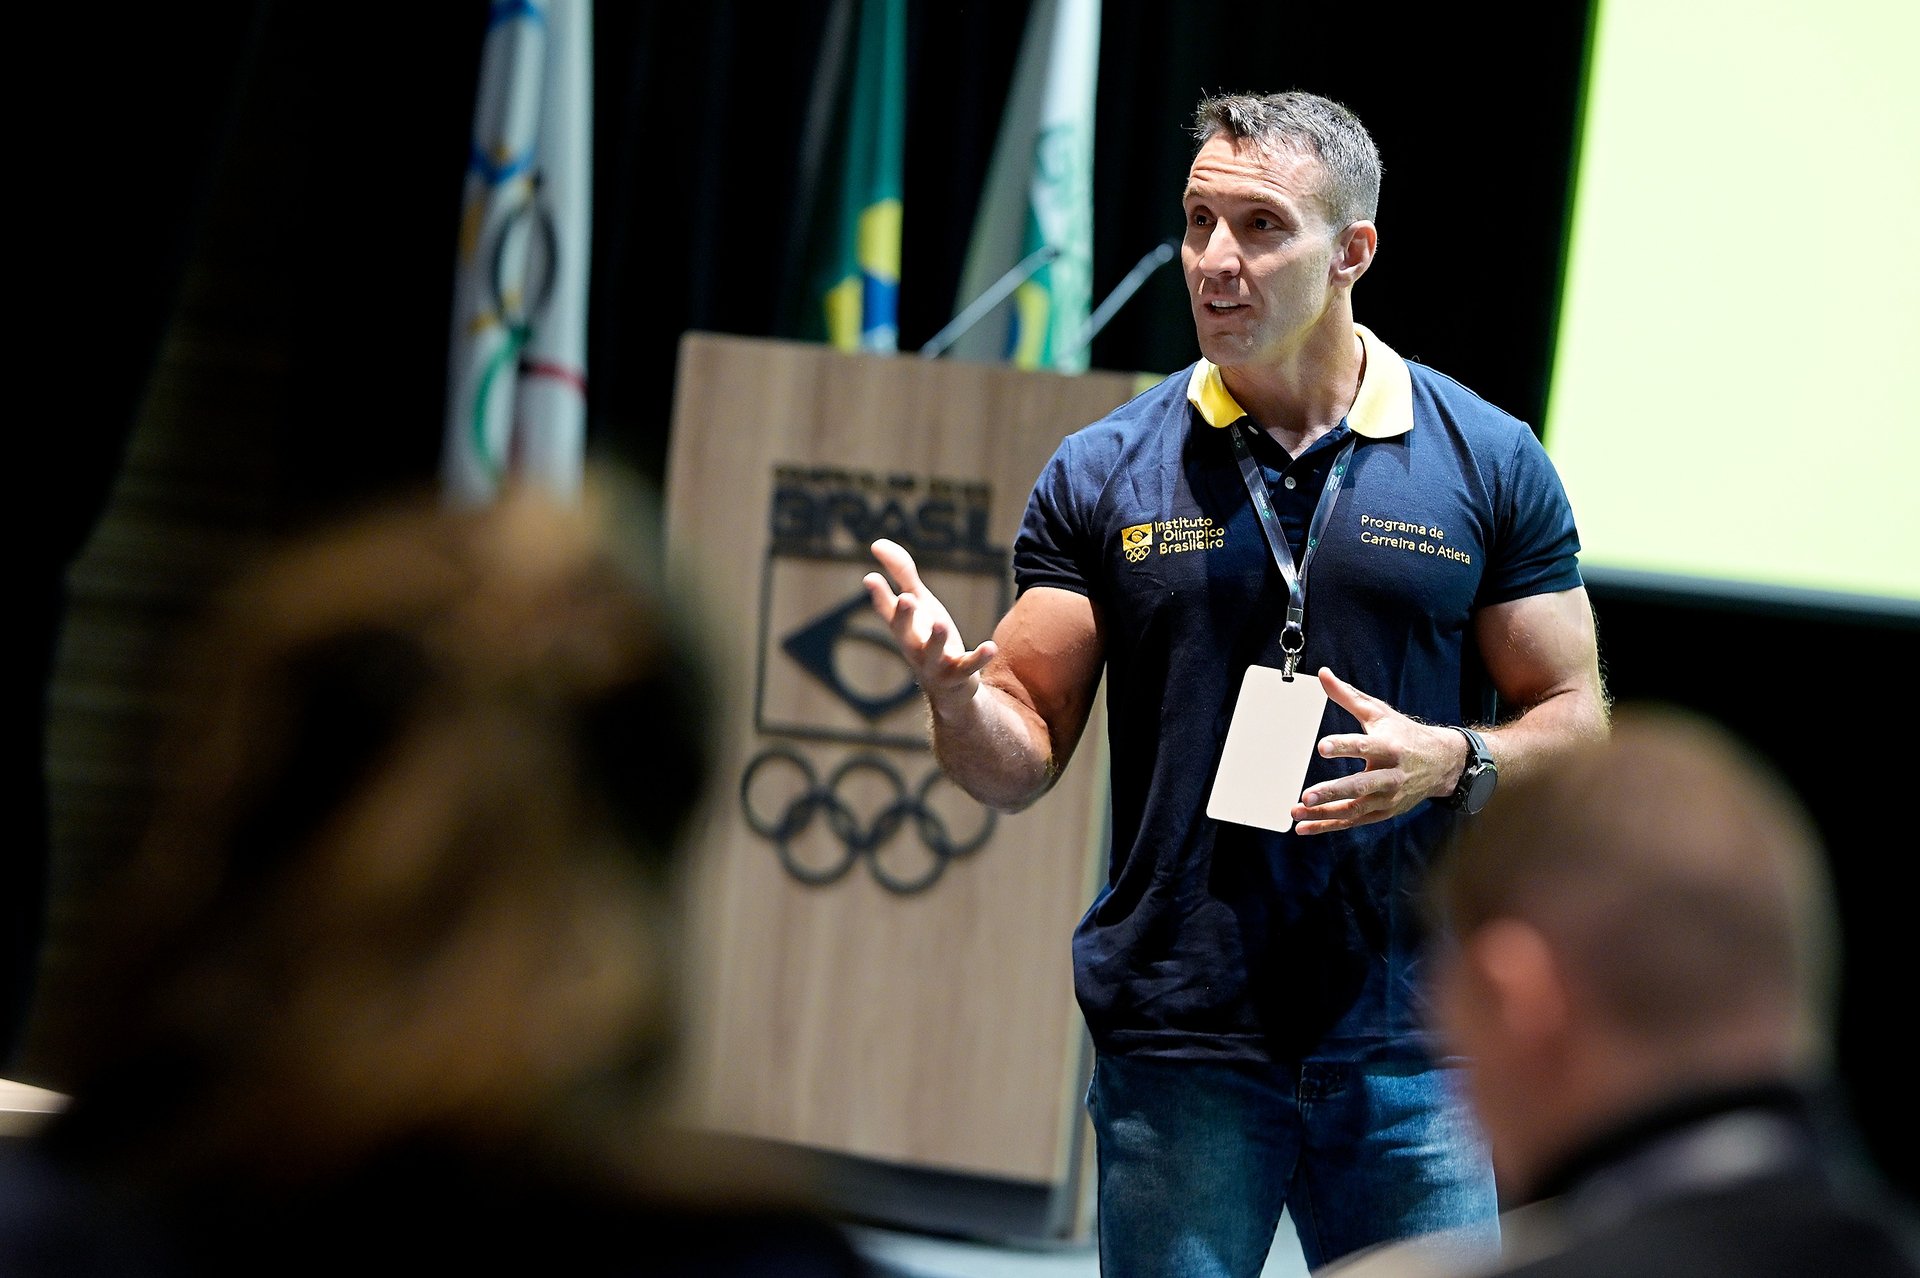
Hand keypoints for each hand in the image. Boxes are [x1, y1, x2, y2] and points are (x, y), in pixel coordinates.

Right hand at [863, 538, 996, 711]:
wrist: (950, 687)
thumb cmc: (929, 638)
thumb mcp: (920, 603)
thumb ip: (902, 574)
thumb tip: (876, 544)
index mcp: (904, 628)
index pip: (886, 611)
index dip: (879, 595)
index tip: (871, 578)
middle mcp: (914, 647)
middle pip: (904, 633)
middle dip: (904, 617)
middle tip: (906, 599)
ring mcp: (936, 663)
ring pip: (934, 654)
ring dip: (937, 640)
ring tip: (940, 624)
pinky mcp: (960, 675)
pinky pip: (969, 667)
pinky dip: (979, 658)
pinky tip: (990, 646)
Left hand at [1290, 668, 1467, 834]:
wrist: (1442, 765)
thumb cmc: (1404, 734)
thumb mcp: (1379, 712)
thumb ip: (1348, 696)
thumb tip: (1322, 674)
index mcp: (1389, 747)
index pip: (1364, 747)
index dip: (1344, 746)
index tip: (1322, 746)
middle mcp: (1390, 775)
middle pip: (1360, 785)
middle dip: (1333, 791)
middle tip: (1307, 794)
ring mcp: (1387, 797)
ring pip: (1354, 808)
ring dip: (1324, 812)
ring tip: (1296, 811)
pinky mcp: (1383, 812)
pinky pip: (1352, 821)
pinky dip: (1328, 825)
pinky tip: (1304, 827)